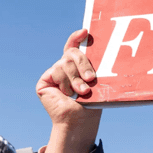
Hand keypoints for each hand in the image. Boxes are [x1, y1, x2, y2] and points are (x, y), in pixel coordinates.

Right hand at [36, 30, 101, 152]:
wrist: (80, 120)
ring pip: (64, 63)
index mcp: (77, 65)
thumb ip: (94, 66)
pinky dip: (65, 83)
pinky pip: (55, 71)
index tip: (85, 31)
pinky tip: (66, 94)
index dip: (77, 37)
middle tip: (91, 78)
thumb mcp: (97, 81)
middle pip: (72, 53)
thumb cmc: (92, 103)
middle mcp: (64, 67)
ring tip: (82, 92)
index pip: (74, 46)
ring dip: (76, 79)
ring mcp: (53, 73)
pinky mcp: (44, 81)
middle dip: (83, 64)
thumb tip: (108, 51)